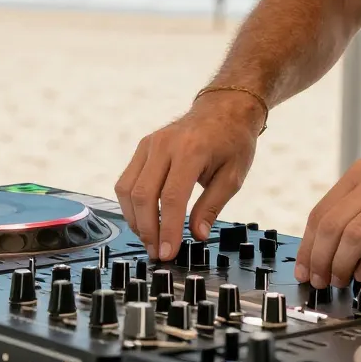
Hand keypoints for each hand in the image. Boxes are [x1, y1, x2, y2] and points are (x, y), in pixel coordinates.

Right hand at [114, 91, 262, 260]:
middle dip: (148, 229)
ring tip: (150, 239)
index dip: (168, 229)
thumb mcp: (233, 176)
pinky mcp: (142, 148)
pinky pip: (127, 180)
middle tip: (157, 252)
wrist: (224, 109)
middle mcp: (164, 145)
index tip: (168, 252)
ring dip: (135, 219)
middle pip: (144, 195)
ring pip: (128, 189)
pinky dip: (131, 204)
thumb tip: (197, 234)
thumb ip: (212, 206)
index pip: (172, 197)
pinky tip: (144, 220)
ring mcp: (149, 144)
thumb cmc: (232, 140)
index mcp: (191, 150)